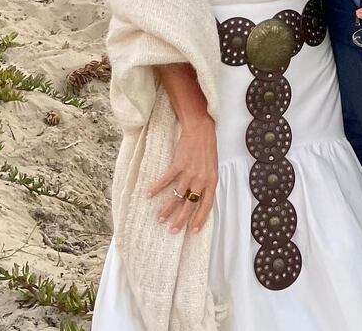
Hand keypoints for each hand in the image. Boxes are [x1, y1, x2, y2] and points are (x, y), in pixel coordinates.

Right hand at [148, 115, 217, 233]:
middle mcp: (201, 179)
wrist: (200, 130)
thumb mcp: (212, 167)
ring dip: (167, 209)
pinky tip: (148, 194)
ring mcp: (189, 172)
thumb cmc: (207, 148)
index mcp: (211, 181)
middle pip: (190, 204)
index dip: (200, 219)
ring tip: (159, 218)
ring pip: (177, 196)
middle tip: (172, 230)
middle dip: (180, 219)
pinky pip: (166, 180)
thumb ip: (206, 182)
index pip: (207, 205)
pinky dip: (156, 188)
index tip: (192, 231)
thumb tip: (198, 197)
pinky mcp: (178, 164)